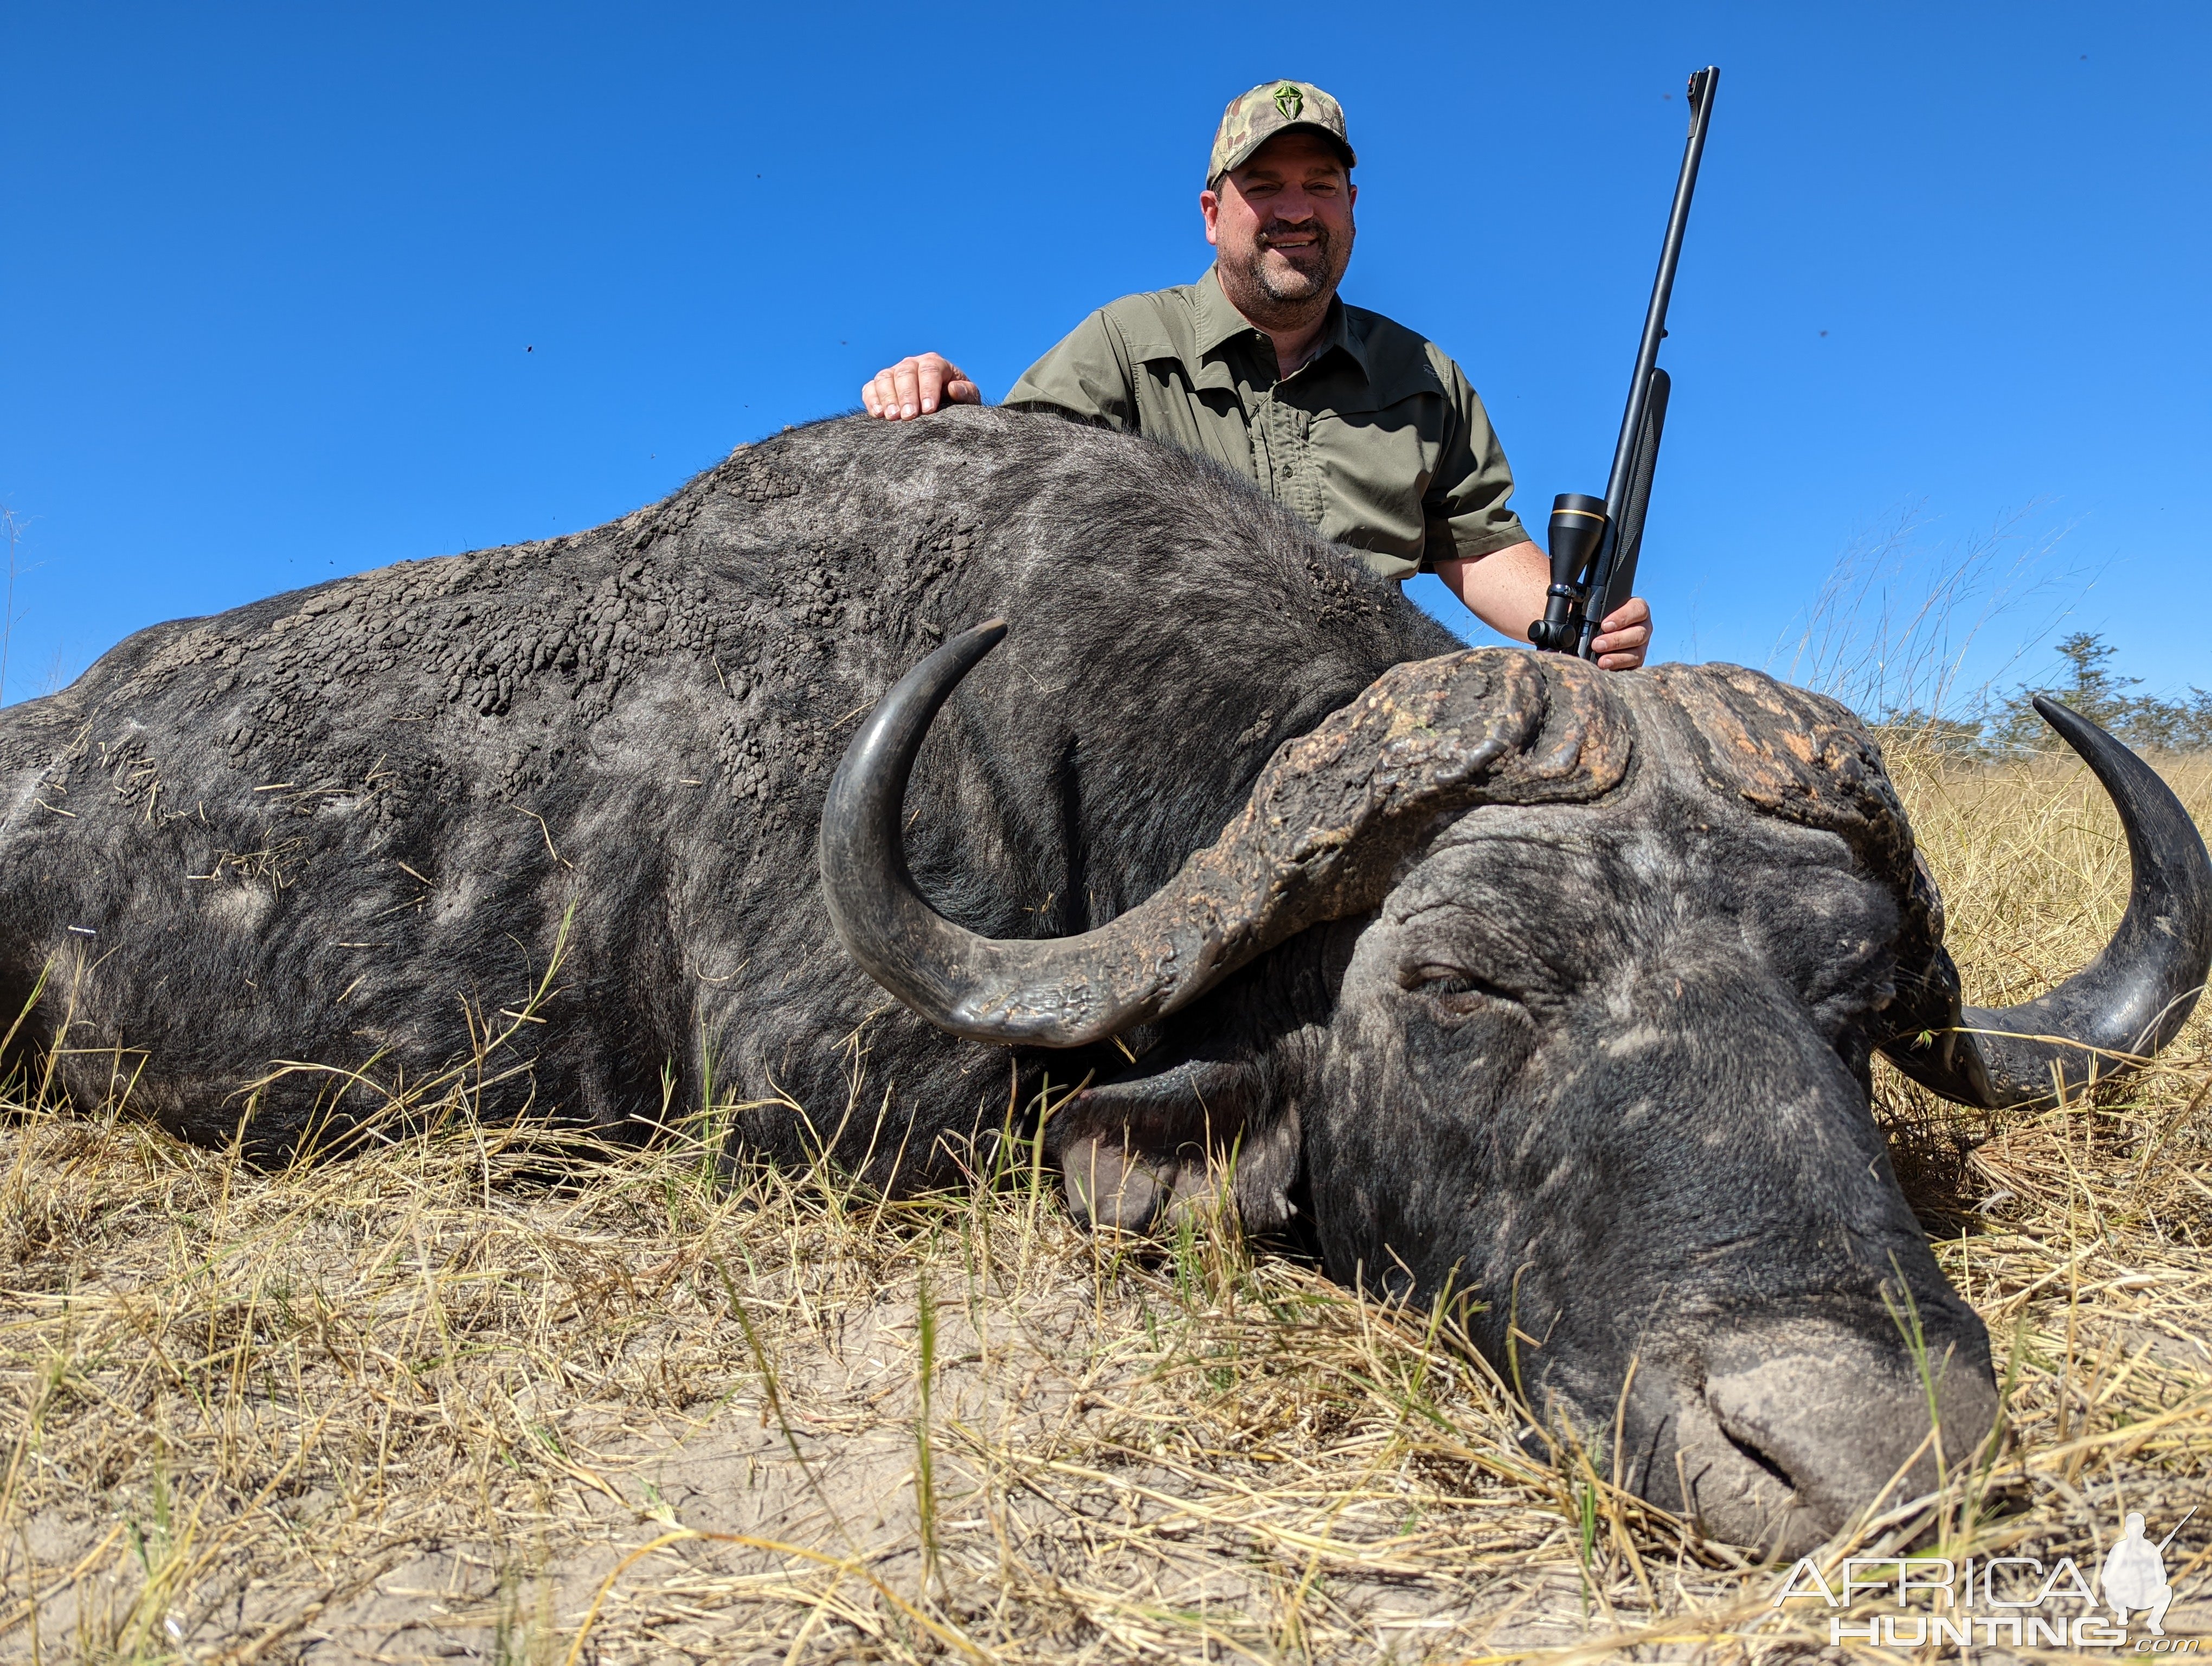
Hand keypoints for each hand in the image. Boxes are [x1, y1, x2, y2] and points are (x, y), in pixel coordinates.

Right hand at [860, 353, 979, 419]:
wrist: (940, 410)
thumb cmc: (956, 403)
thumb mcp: (969, 399)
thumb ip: (966, 393)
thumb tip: (954, 389)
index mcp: (935, 363)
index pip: (930, 370)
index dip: (928, 389)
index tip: (929, 410)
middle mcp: (912, 364)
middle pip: (905, 372)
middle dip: (907, 395)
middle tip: (909, 417)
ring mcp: (894, 373)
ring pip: (885, 377)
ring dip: (887, 397)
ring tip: (892, 417)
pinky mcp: (879, 387)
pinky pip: (870, 388)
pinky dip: (871, 399)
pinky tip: (878, 414)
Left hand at [1589, 596, 1650, 670]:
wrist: (1604, 635)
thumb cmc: (1600, 619)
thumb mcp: (1596, 610)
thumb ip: (1589, 610)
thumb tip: (1572, 611)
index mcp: (1636, 609)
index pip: (1638, 609)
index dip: (1622, 617)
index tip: (1605, 625)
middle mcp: (1643, 627)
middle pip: (1638, 633)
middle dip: (1616, 640)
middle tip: (1597, 644)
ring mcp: (1642, 645)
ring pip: (1637, 652)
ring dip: (1618, 657)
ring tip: (1601, 661)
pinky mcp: (1638, 661)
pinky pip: (1634, 666)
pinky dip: (1619, 668)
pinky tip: (1607, 668)